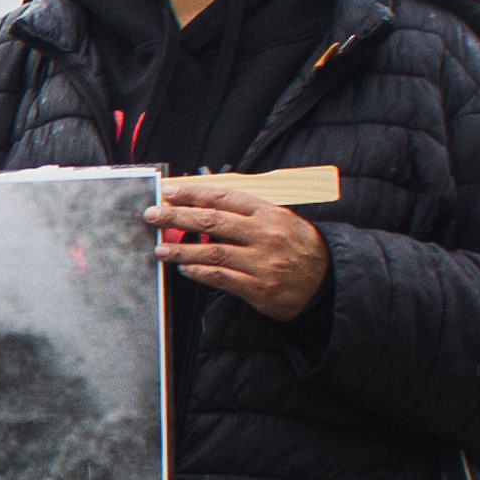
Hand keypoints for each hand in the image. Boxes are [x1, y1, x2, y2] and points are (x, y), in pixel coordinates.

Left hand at [154, 179, 331, 321]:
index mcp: (269, 213)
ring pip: (212, 252)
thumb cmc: (297, 247)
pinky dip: (199, 272)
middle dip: (178, 216)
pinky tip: (184, 268)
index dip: (194, 193)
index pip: (225, 198)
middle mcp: (265, 235)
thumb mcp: (280, 220)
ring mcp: (261, 262)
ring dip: (181, 249)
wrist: (327, 281)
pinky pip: (221, 277)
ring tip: (159, 248)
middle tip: (153, 215)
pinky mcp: (258, 288)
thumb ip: (247, 213)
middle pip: (212, 222)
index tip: (170, 191)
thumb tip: (205, 204)